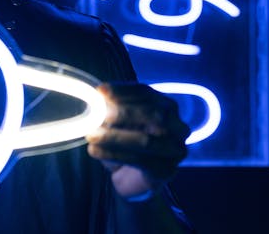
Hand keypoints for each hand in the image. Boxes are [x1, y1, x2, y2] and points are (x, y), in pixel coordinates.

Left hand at [85, 82, 189, 198]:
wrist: (131, 178)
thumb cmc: (124, 143)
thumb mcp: (116, 122)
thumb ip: (111, 109)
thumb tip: (98, 96)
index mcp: (166, 106)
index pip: (145, 93)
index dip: (122, 91)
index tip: (100, 91)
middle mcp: (177, 125)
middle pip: (152, 114)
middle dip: (121, 113)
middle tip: (95, 115)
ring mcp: (176, 149)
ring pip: (146, 140)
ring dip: (114, 137)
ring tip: (91, 136)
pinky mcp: (167, 170)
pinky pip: (140, 161)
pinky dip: (114, 154)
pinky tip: (94, 151)